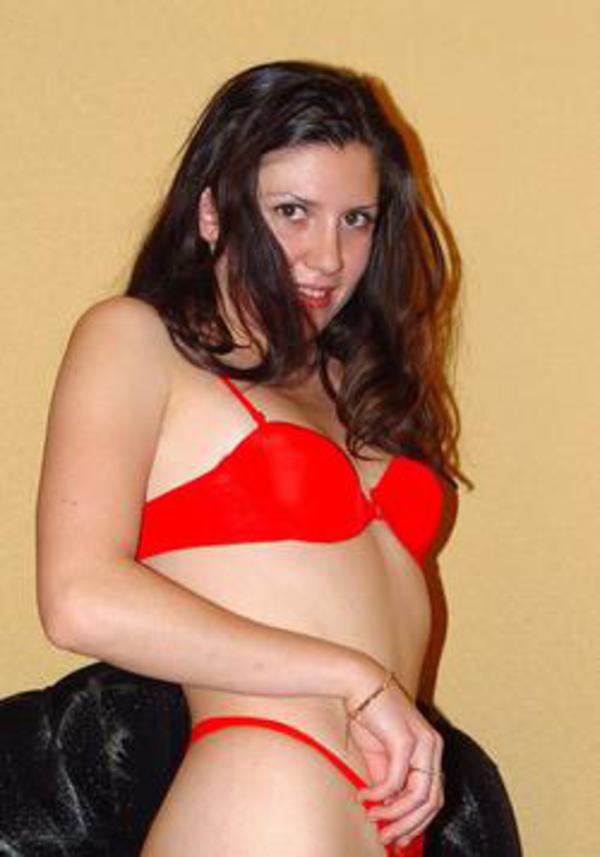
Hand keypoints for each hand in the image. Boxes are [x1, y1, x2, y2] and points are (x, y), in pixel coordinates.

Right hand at [345, 671, 444, 849]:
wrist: (359, 684)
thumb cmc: (369, 716)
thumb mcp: (381, 756)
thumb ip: (389, 782)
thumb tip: (389, 812)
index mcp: (431, 749)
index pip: (435, 797)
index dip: (419, 822)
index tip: (398, 838)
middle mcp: (434, 747)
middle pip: (432, 802)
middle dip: (409, 826)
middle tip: (386, 837)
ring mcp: (423, 742)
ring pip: (419, 796)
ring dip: (395, 814)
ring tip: (373, 817)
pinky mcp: (406, 739)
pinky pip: (396, 780)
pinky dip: (379, 795)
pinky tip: (364, 796)